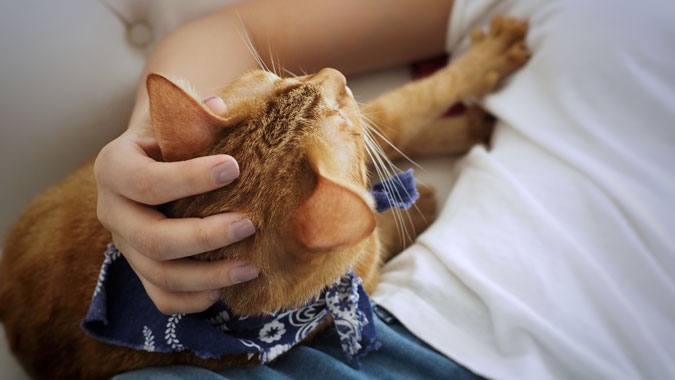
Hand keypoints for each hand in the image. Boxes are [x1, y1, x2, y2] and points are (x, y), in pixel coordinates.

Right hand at [94, 96, 257, 314]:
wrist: (152, 157)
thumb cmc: (170, 135)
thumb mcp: (174, 118)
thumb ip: (193, 116)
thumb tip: (220, 109)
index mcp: (114, 167)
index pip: (145, 181)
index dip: (189, 178)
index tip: (234, 167)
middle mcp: (112, 211)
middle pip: (152, 238)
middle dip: (205, 235)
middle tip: (250, 224)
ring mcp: (125, 245)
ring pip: (159, 274)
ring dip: (208, 276)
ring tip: (251, 268)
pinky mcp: (141, 269)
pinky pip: (160, 298)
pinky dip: (191, 301)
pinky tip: (223, 292)